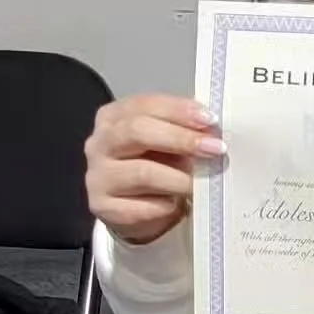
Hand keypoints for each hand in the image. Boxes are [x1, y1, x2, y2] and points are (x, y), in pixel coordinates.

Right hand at [84, 93, 224, 245]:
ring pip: (142, 172)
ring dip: (179, 177)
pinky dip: (166, 206)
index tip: (210, 120)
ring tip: (202, 183)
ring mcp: (98, 177)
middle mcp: (99, 143)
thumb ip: (180, 130)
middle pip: (138, 132)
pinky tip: (179, 205)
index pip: (145, 105)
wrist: (131, 208)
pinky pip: (141, 207)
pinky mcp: (104, 208)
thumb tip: (211, 133)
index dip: (179, 110)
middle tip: (214, 149)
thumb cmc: (152, 166)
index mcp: (112, 117)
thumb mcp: (163, 141)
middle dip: (180, 139)